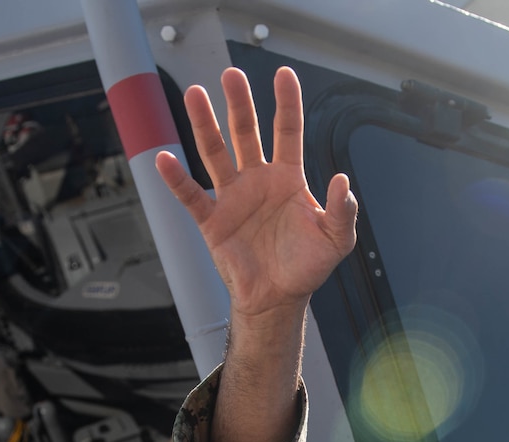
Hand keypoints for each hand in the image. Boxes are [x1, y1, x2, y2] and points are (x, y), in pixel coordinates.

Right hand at [155, 66, 356, 320]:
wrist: (278, 299)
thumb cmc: (307, 266)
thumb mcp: (336, 240)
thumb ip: (343, 211)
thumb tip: (344, 181)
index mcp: (288, 178)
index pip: (287, 131)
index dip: (286, 103)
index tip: (284, 74)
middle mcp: (258, 180)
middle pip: (246, 133)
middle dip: (239, 104)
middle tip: (232, 75)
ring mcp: (233, 198)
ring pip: (216, 154)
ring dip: (205, 125)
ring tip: (194, 94)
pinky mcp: (213, 221)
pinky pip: (191, 196)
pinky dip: (177, 179)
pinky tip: (164, 159)